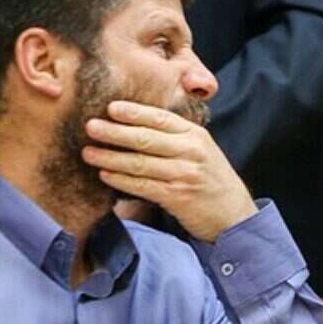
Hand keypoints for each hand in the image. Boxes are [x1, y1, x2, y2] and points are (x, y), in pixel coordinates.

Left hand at [82, 100, 256, 241]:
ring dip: (110, 157)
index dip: (134, 112)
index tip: (110, 108)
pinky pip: (143, 186)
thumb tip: (137, 126)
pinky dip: (121, 180)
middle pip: (146, 138)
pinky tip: (105, 175)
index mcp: (196, 135)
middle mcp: (192, 152)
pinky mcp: (178, 197)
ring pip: (140, 163)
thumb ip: (177, 138)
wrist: (234, 215)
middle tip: (90, 127)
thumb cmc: (212, 181)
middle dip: (114, 132)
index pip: (160, 119)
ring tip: (88, 152)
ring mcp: (185, 174)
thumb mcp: (202, 151)